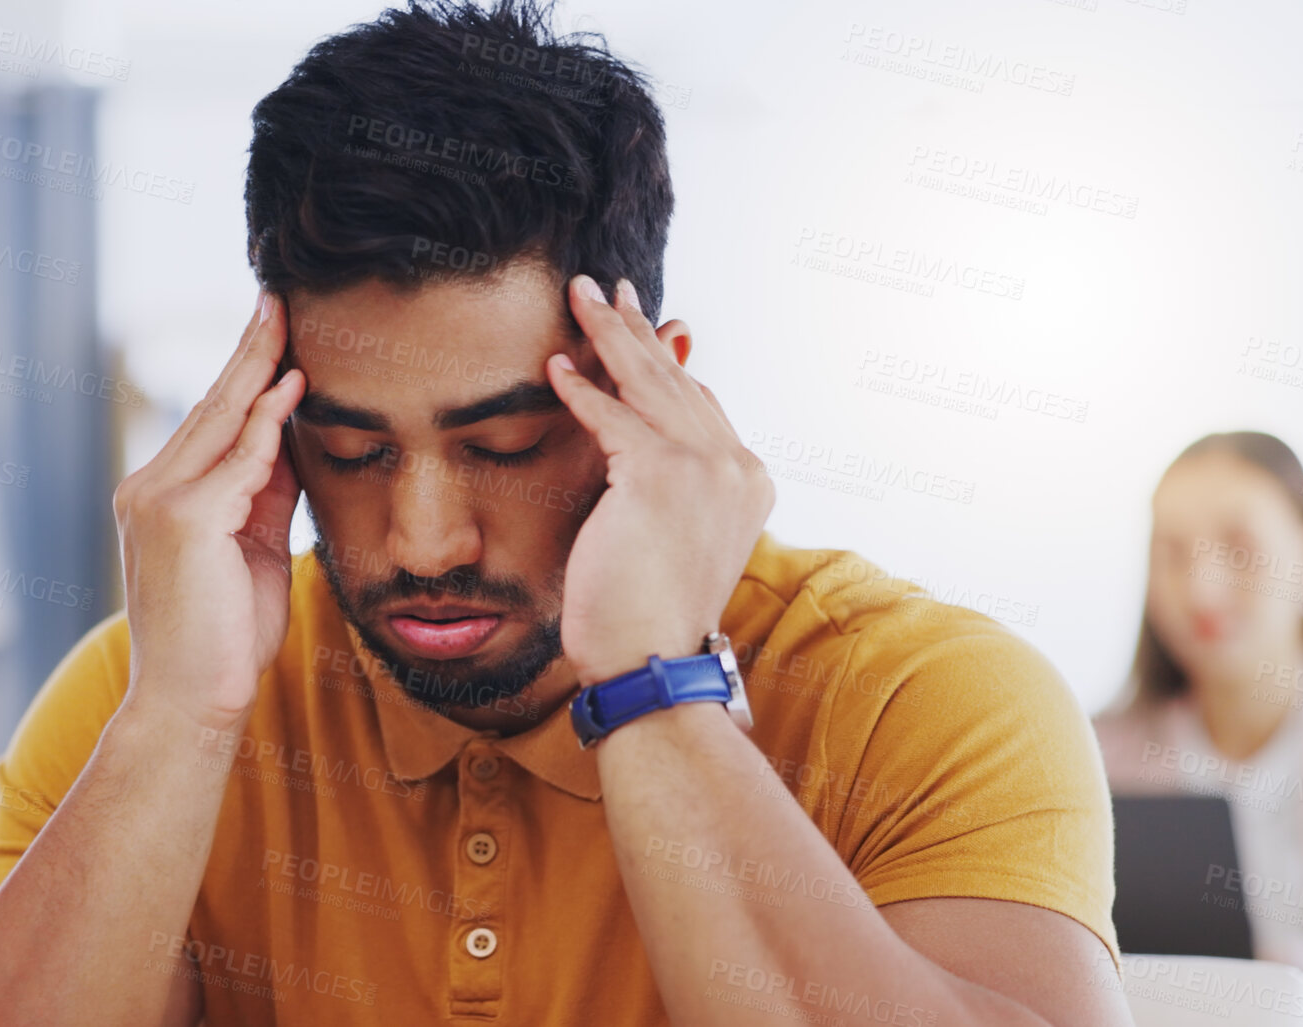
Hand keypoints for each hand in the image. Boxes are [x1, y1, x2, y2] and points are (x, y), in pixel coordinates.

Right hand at [113, 289, 304, 730]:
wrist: (194, 704)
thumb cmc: (227, 638)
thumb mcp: (255, 550)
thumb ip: (265, 492)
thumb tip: (292, 437)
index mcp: (161, 495)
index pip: (210, 420)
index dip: (244, 373)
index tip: (274, 329)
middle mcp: (148, 488)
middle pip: (211, 405)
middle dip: (248, 350)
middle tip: (277, 298)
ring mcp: (160, 502)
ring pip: (219, 421)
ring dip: (258, 367)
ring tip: (286, 319)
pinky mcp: (183, 522)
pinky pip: (236, 462)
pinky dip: (266, 423)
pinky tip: (292, 386)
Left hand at [547, 275, 774, 685]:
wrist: (652, 660)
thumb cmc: (648, 616)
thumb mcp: (670, 541)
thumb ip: (668, 490)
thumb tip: (636, 456)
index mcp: (745, 482)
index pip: (699, 403)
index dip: (664, 362)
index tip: (640, 326)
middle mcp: (734, 467)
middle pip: (673, 380)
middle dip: (635, 327)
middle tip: (604, 285)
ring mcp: (703, 467)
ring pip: (646, 382)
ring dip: (609, 332)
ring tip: (578, 295)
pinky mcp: (658, 475)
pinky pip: (612, 416)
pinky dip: (581, 388)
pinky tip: (557, 365)